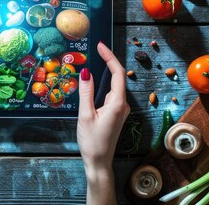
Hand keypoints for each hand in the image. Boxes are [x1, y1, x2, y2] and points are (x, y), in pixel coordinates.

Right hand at [77, 42, 129, 204]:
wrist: (98, 162)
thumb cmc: (92, 141)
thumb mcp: (85, 115)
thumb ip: (86, 92)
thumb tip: (86, 72)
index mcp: (118, 103)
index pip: (118, 73)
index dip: (109, 57)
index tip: (100, 46)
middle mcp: (123, 104)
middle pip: (117, 77)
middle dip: (107, 61)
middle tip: (95, 50)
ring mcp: (120, 109)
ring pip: (113, 86)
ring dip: (105, 73)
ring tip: (93, 61)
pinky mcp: (116, 114)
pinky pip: (110, 94)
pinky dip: (103, 85)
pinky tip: (93, 82)